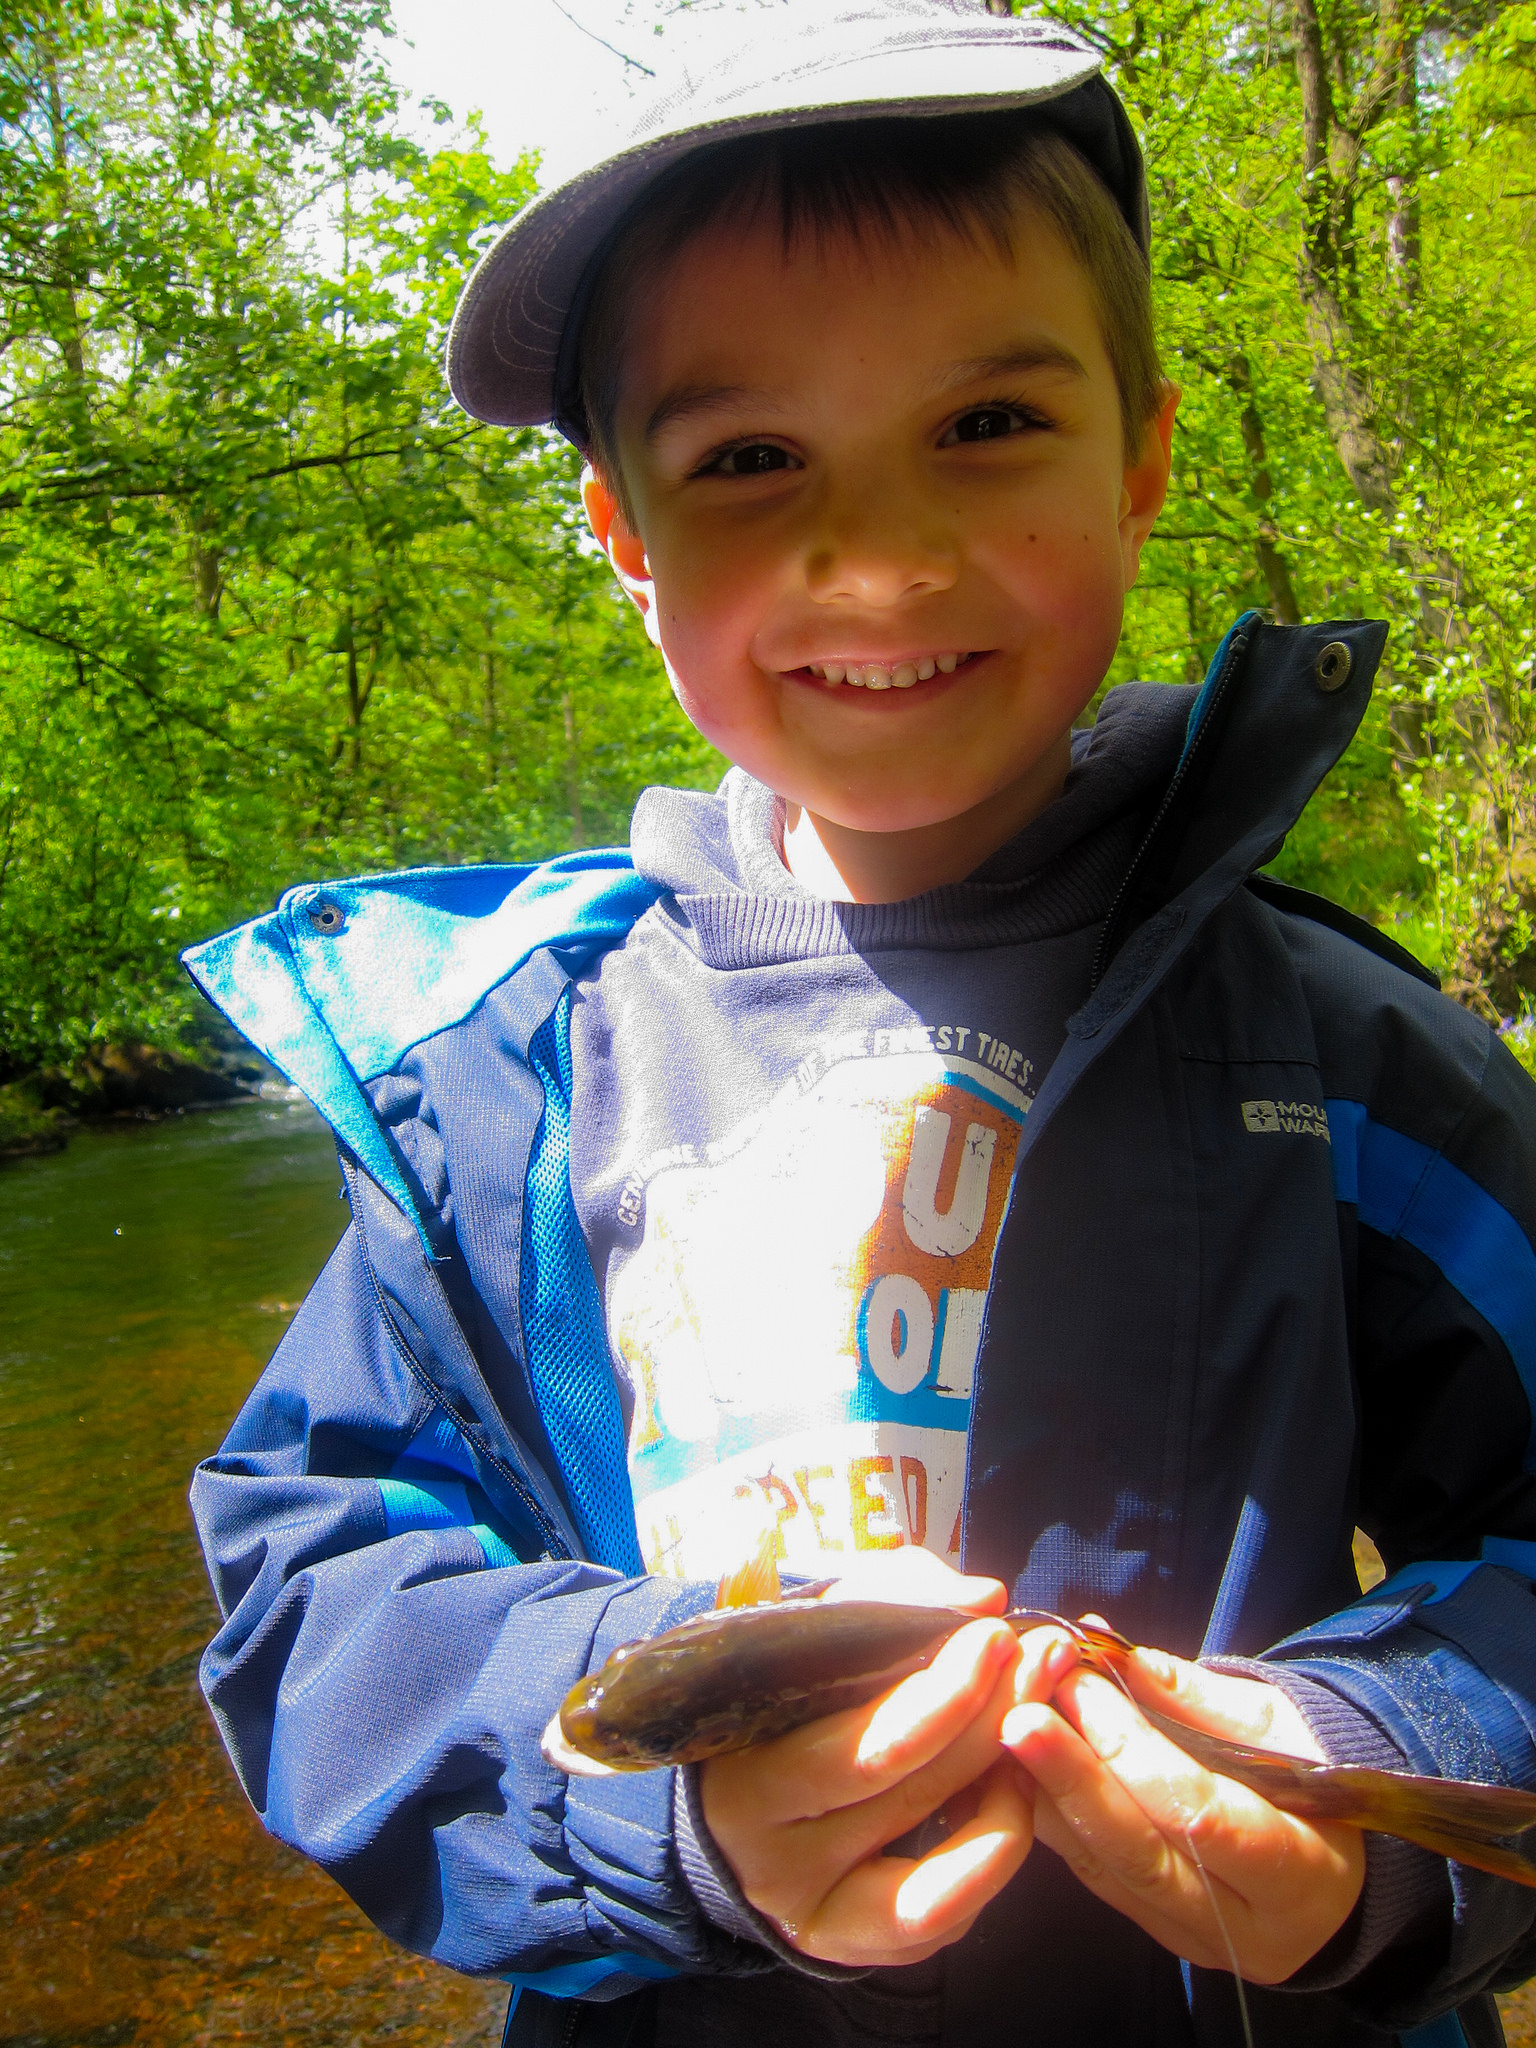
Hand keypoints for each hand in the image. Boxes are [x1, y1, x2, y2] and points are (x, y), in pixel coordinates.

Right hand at [699, 1549, 1033, 1966]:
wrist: (730, 1800)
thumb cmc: (781, 1697)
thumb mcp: (813, 1630)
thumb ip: (889, 1597)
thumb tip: (981, 1598)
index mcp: (749, 1773)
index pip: (863, 1745)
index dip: (943, 1693)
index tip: (995, 1633)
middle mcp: (772, 1856)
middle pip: (907, 1793)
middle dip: (990, 1716)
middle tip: (1044, 1658)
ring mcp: (812, 1910)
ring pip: (933, 1875)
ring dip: (1008, 1793)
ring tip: (1041, 1729)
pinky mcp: (850, 1946)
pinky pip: (939, 1921)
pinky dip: (987, 1857)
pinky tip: (1011, 1794)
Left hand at [1001, 1628, 1365, 1984]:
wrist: (1329, 1852)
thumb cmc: (1308, 1771)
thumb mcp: (1281, 1724)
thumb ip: (1200, 1697)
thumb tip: (1121, 1656)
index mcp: (1301, 1871)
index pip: (1199, 1815)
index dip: (1133, 1749)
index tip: (1081, 1684)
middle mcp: (1247, 1925)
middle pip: (1142, 1854)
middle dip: (1073, 1778)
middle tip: (1019, 1715)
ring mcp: (1197, 1938)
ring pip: (1107, 1871)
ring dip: (1050, 1797)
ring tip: (1008, 1732)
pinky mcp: (1157, 1932)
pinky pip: (1095, 1876)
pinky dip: (1054, 1820)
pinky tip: (1019, 1771)